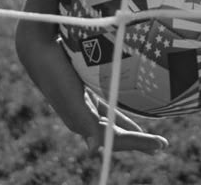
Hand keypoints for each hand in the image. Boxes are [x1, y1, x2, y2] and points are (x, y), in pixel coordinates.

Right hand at [15, 16, 167, 154]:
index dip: (137, 143)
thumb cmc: (56, 72)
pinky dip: (118, 113)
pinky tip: (126, 108)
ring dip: (128, 130)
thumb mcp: (71, 96)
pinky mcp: (83, 90)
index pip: (114, 140)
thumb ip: (85, 121)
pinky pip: (105, 107)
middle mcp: (83, 117)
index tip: (161, 143)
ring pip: (110, 122)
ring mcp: (83, 104)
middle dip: (137, 141)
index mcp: (81, 122)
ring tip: (145, 136)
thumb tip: (94, 151)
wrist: (38, 49)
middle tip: (162, 144)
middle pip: (115, 135)